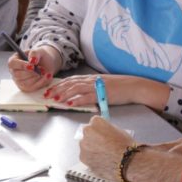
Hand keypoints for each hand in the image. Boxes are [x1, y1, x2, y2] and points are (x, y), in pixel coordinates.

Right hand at [7, 46, 59, 91]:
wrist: (46, 64)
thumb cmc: (40, 56)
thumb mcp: (38, 51)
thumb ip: (35, 53)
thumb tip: (32, 60)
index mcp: (14, 60)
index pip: (12, 63)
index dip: (21, 65)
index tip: (32, 66)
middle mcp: (14, 72)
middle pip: (18, 75)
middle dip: (32, 73)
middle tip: (42, 68)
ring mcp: (19, 81)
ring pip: (25, 83)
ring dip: (37, 78)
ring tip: (45, 71)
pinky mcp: (25, 88)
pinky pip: (32, 88)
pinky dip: (41, 82)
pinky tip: (47, 76)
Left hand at [43, 74, 170, 110]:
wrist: (134, 87)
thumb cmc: (121, 87)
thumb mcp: (103, 85)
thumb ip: (92, 89)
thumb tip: (81, 95)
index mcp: (91, 78)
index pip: (72, 79)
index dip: (60, 84)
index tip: (50, 89)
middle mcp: (92, 80)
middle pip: (70, 83)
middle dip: (57, 89)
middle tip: (47, 95)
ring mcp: (97, 86)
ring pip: (76, 89)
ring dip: (64, 94)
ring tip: (55, 99)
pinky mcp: (102, 94)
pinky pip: (87, 97)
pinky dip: (77, 100)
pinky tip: (70, 103)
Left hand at [80, 115, 136, 177]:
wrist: (126, 162)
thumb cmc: (126, 145)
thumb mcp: (118, 130)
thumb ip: (107, 129)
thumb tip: (102, 132)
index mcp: (96, 121)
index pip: (94, 122)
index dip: (100, 129)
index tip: (105, 134)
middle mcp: (87, 131)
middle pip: (87, 133)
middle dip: (93, 138)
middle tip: (104, 146)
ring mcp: (83, 145)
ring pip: (85, 145)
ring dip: (91, 148)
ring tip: (104, 156)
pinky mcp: (82, 157)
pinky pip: (86, 156)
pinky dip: (91, 158)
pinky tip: (101, 162)